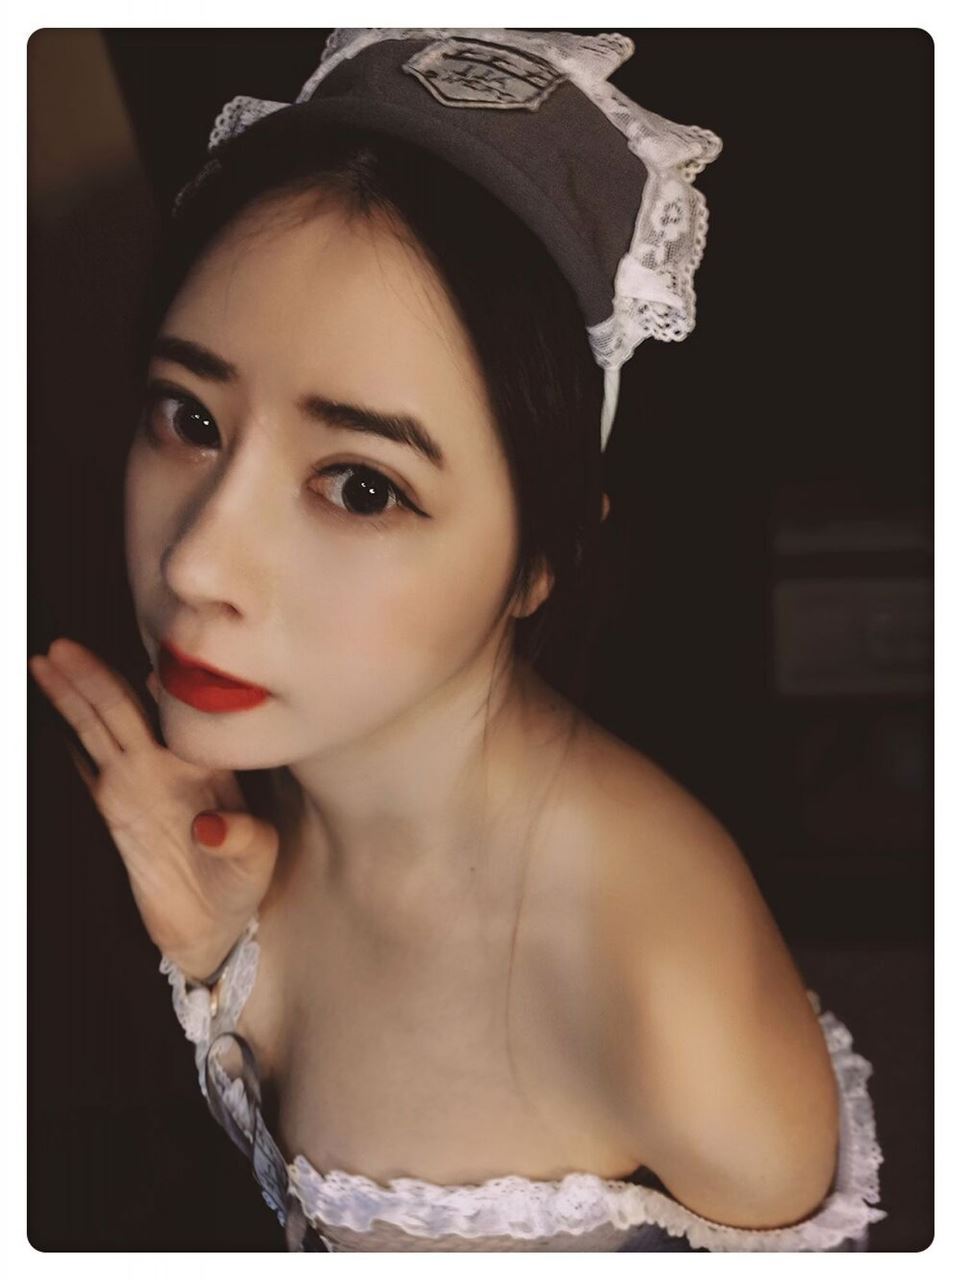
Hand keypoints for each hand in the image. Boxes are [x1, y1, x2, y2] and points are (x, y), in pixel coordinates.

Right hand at [29, 637, 279, 980]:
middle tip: (63, 649)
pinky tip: (45, 722)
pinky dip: (63, 743)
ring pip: (97, 730)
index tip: (150, 674)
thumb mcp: (258, 859)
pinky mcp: (112, 813)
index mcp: (209, 765)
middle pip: (126, 711)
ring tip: (46, 666)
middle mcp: (169, 766)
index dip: (165, 692)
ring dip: (72, 697)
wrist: (216, 925)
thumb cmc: (244, 880)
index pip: (183, 716)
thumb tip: (208, 826)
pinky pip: (83, 769)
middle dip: (95, 678)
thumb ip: (241, 838)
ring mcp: (137, 786)